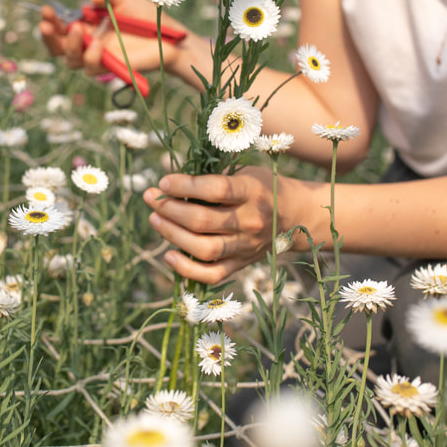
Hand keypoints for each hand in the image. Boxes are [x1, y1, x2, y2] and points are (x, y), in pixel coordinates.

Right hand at [38, 0, 192, 80]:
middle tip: (45, 24)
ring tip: (78, 30)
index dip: (51, 21)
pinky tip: (97, 44)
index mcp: (89, 27)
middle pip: (59, 48)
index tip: (45, 10)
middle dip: (49, 36)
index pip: (62, 28)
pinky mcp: (111, 69)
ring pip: (71, 61)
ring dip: (70, 46)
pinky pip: (92, 68)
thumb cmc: (146, 16)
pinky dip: (90, 56)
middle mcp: (90, 44)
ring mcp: (99, 58)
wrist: (170, 36)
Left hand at [143, 168, 289, 283]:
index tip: (163, 181)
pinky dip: (187, 269)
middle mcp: (250, 221)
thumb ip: (209, 175)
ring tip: (155, 219)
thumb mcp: (243, 172)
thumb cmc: (261, 187)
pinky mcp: (241, 264)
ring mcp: (246, 246)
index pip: (215, 189)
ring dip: (172, 235)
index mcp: (252, 191)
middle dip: (170, 209)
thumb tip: (166, 175)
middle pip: (203, 221)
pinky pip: (212, 274)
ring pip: (203, 248)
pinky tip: (168, 254)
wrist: (295, 217)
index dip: (185, 186)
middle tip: (151, 199)